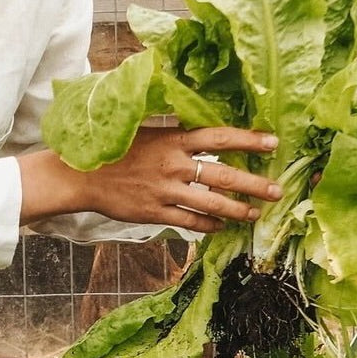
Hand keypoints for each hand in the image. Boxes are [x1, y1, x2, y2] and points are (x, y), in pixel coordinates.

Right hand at [18, 127, 281, 232]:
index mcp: (172, 140)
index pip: (219, 137)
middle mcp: (173, 165)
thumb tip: (203, 132)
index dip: (248, 140)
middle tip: (277, 191)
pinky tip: (220, 226)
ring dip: (237, 210)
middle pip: (224, 175)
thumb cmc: (113, 149)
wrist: (80, 175)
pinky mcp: (155, 212)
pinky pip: (190, 221)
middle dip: (254, 184)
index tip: (273, 143)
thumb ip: (174, 134)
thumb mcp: (144, 131)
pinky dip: (208, 225)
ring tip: (255, 214)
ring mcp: (165, 191)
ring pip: (212, 204)